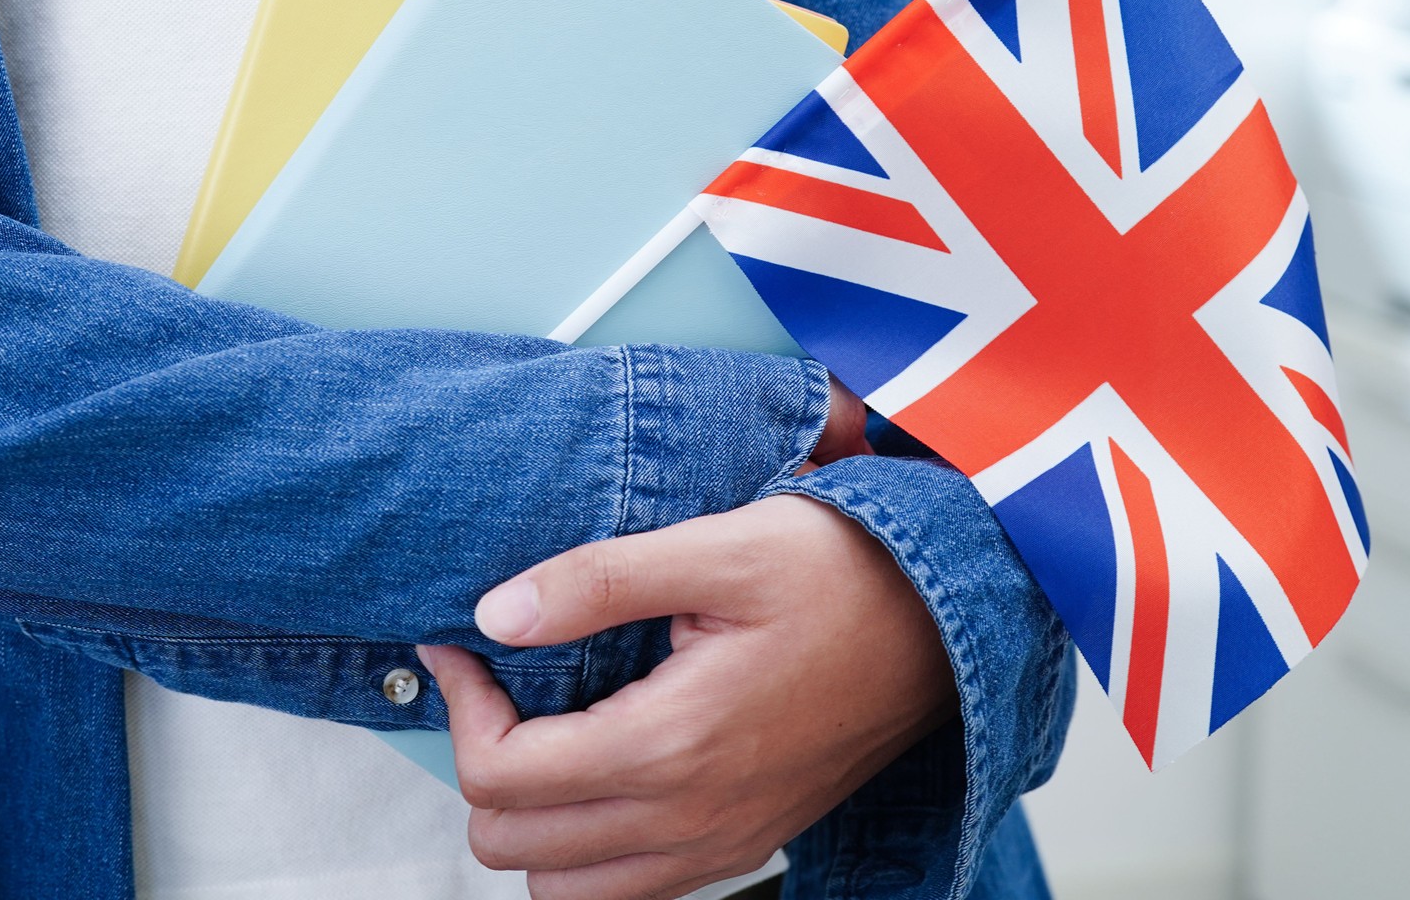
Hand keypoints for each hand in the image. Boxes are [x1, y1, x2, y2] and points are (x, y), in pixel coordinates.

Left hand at [420, 399, 951, 898]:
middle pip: (511, 847)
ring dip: (530, 819)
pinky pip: (631, 892)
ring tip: (543, 731)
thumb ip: (596, 581)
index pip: (499, 777)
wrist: (950, 618)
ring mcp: (722, 844)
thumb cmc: (843, 571)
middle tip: (499, 684)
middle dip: (481, 761)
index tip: (464, 645)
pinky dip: (588, 851)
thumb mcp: (717, 545)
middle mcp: (692, 818)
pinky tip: (603, 767)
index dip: (459, 706)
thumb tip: (495, 614)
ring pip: (562, 891)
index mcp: (672, 744)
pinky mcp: (745, 845)